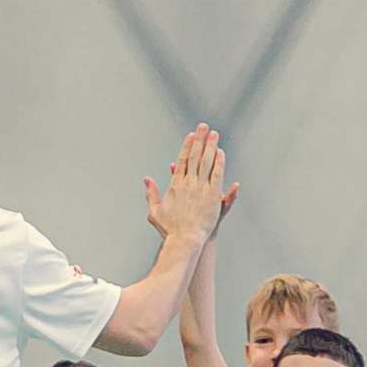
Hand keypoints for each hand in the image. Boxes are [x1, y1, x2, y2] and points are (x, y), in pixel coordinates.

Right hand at [140, 125, 230, 245]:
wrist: (184, 239)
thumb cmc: (169, 229)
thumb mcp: (155, 212)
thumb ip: (151, 193)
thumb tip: (146, 179)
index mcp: (175, 186)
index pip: (181, 161)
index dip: (187, 146)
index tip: (191, 135)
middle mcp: (188, 184)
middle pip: (194, 157)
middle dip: (199, 140)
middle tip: (203, 126)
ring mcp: (200, 188)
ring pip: (206, 162)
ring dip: (210, 146)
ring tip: (213, 133)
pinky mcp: (212, 195)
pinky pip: (216, 175)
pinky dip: (218, 163)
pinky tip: (220, 152)